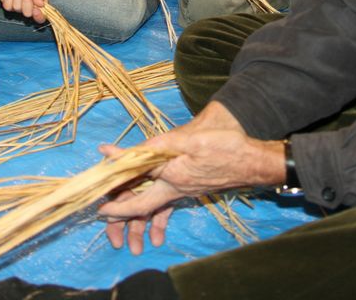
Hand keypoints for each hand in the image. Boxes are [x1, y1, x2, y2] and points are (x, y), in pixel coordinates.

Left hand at [2, 0, 47, 22]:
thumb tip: (41, 4)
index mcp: (39, 6)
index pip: (40, 18)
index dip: (38, 16)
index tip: (36, 9)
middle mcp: (28, 9)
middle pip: (27, 13)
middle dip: (26, 0)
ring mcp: (18, 8)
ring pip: (16, 8)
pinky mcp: (8, 5)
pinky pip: (7, 5)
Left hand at [98, 102, 283, 253]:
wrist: (255, 162)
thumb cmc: (225, 146)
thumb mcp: (190, 139)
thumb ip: (160, 145)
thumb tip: (132, 150)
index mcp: (172, 174)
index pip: (136, 174)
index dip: (116, 169)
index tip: (100, 162)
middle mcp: (175, 188)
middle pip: (141, 205)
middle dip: (121, 213)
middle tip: (102, 213)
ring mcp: (184, 190)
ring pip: (154, 206)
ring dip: (137, 214)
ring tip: (122, 216)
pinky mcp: (192, 188)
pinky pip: (167, 202)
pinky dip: (156, 207)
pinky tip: (153, 205)